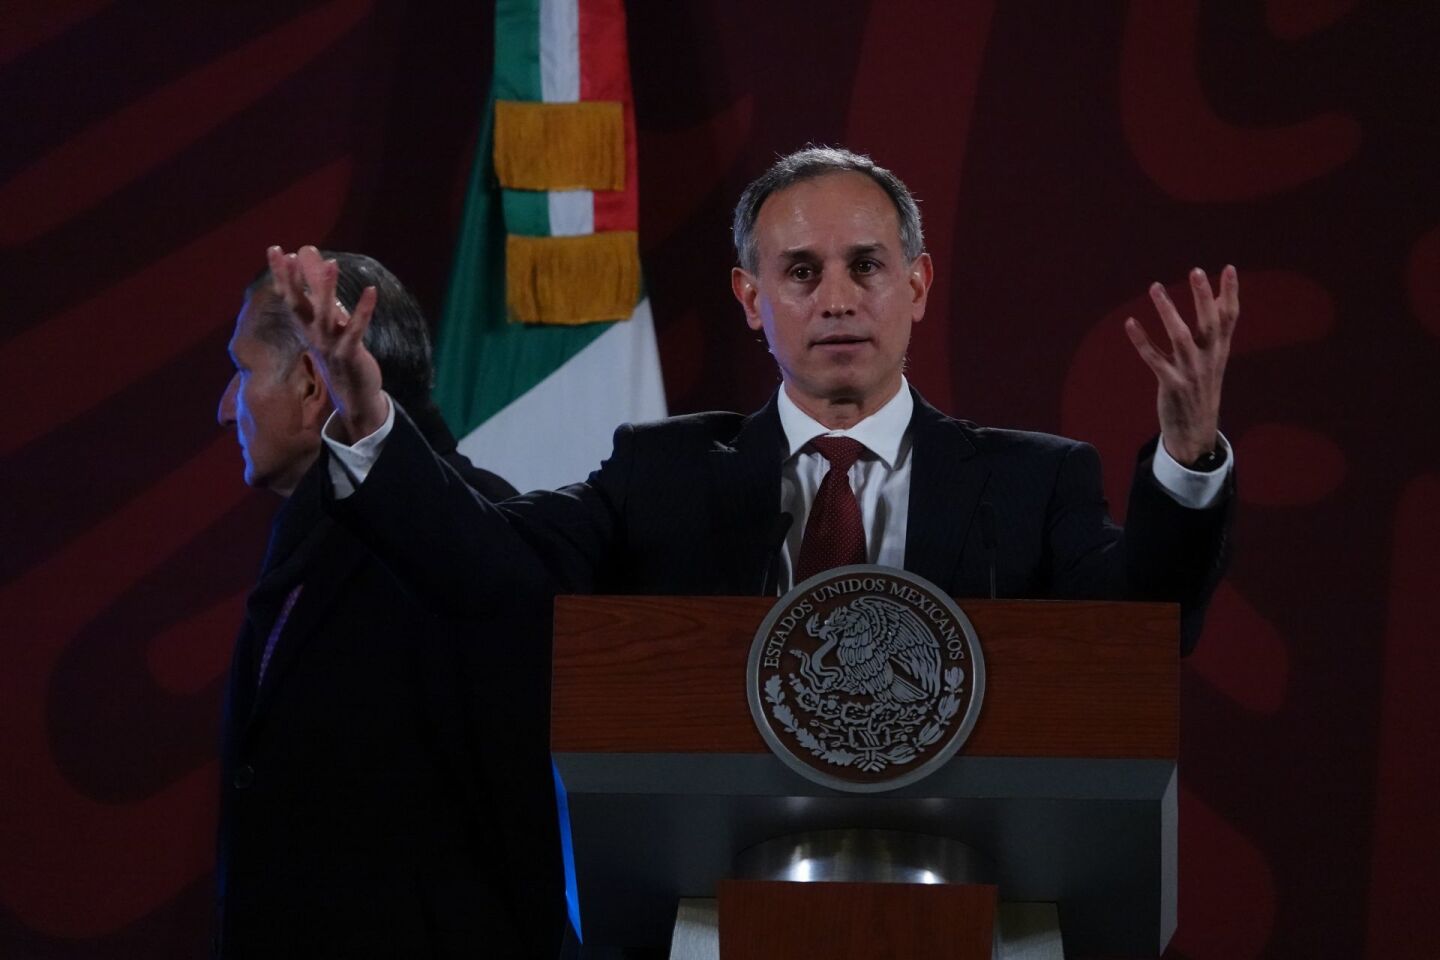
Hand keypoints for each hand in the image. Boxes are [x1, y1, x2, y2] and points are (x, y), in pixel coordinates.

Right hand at [267, 245, 387, 441]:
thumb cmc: (340, 355)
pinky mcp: (349, 354)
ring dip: (328, 290)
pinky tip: (372, 291)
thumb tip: (317, 280)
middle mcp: (313, 335)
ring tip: (332, 264)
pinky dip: (363, 310)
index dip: (281, 275)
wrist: (353, 395)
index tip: (275, 249)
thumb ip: (321, 301)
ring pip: (326, 315)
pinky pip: (356, 329)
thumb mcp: (327, 327)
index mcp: (306, 327)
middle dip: (292, 280)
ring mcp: (330, 345)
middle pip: (298, 304)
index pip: (288, 297)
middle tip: (289, 254)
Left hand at [1124, 265, 1238, 465]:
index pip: (1230, 317)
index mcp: (1220, 350)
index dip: (1231, 293)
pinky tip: (1130, 323)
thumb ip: (1215, 328)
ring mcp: (1191, 372)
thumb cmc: (1201, 388)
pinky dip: (1142, 341)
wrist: (1195, 432)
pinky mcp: (1171, 384)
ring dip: (1168, 311)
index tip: (1229, 268)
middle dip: (1203, 297)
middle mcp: (1209, 358)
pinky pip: (1154, 359)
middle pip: (1209, 323)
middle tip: (1196, 270)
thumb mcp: (1213, 358)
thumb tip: (1219, 297)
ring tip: (1155, 287)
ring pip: (1181, 337)